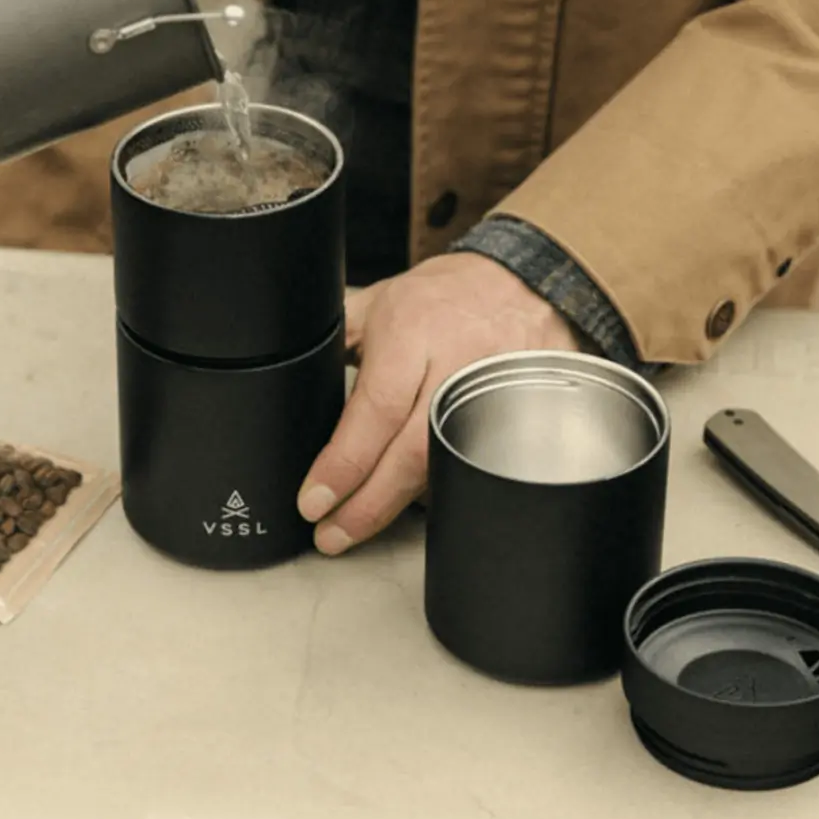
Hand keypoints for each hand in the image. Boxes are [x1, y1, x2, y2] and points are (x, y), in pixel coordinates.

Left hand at [299, 254, 578, 554]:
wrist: (522, 283)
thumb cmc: (442, 298)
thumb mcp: (380, 303)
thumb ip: (339, 339)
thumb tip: (292, 377)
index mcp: (413, 331)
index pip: (375, 409)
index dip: (344, 463)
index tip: (315, 500)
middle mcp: (458, 362)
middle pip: (413, 453)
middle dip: (368, 504)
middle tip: (331, 534)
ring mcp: (498, 390)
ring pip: (448, 467)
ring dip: (400, 506)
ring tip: (359, 527)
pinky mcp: (525, 414)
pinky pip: (480, 466)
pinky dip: (444, 490)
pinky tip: (414, 505)